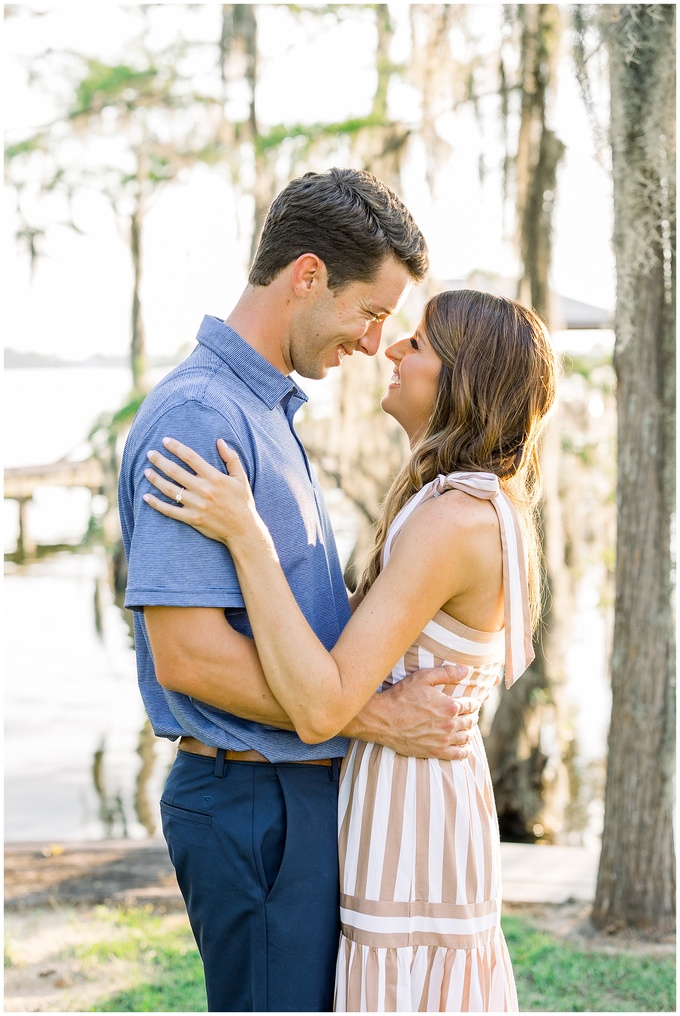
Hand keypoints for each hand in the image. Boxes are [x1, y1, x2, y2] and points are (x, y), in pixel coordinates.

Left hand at [143, 437, 269, 548]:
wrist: (243, 530)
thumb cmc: (243, 502)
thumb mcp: (241, 478)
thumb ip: (231, 458)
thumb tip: (219, 441)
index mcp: (215, 477)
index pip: (191, 457)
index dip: (176, 447)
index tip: (165, 441)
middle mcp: (203, 490)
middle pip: (176, 471)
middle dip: (160, 461)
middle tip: (150, 454)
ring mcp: (196, 505)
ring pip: (170, 490)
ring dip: (156, 479)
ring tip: (146, 471)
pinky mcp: (192, 519)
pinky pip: (170, 510)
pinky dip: (156, 504)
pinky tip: (146, 497)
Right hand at [351, 666, 479, 759]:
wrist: (383, 719)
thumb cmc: (401, 696)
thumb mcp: (423, 677)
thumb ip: (447, 673)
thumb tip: (466, 670)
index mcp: (450, 706)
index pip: (471, 705)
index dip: (472, 702)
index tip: (470, 702)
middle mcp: (450, 724)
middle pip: (470, 721)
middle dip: (471, 716)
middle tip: (469, 715)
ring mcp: (443, 740)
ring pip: (466, 737)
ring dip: (469, 732)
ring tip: (466, 728)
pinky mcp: (436, 752)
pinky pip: (459, 754)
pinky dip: (465, 750)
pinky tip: (463, 746)